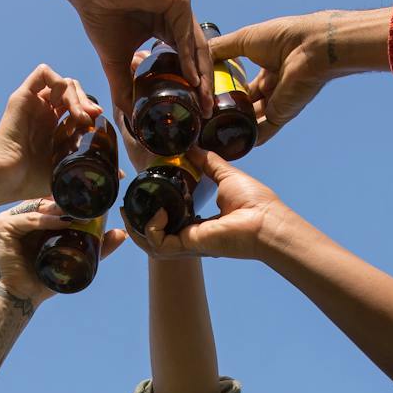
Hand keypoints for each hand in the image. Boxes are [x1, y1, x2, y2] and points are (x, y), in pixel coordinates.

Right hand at [0, 64, 101, 205]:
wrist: (10, 178)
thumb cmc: (33, 180)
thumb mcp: (68, 170)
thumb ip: (90, 166)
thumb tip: (119, 173)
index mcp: (54, 127)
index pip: (77, 106)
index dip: (90, 110)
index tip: (97, 122)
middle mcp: (44, 112)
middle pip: (72, 91)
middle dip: (86, 100)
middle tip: (93, 116)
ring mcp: (34, 103)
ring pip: (62, 82)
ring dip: (76, 94)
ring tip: (80, 115)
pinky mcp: (23, 96)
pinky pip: (43, 73)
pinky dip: (58, 83)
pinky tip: (63, 104)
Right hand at [0, 197, 127, 303]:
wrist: (24, 296)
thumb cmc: (46, 278)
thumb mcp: (76, 259)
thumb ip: (98, 247)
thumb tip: (122, 233)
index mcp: (36, 218)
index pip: (55, 202)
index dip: (73, 199)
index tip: (94, 200)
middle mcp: (22, 215)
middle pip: (47, 201)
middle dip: (68, 202)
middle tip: (90, 203)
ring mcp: (11, 219)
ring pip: (38, 207)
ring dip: (60, 208)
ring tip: (79, 213)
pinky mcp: (3, 228)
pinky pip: (27, 219)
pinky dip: (45, 220)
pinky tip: (63, 222)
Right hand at [66, 0, 211, 118]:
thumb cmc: (101, 19)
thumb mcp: (116, 62)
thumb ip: (126, 87)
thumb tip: (131, 117)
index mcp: (165, 27)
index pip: (186, 58)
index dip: (192, 85)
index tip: (197, 109)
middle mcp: (176, 16)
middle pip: (196, 54)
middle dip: (203, 84)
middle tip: (207, 110)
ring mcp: (180, 5)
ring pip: (196, 45)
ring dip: (202, 74)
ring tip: (203, 100)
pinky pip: (186, 33)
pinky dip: (190, 57)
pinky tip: (192, 79)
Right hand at [127, 152, 290, 261]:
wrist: (266, 220)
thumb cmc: (254, 201)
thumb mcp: (225, 174)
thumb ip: (207, 162)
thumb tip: (191, 147)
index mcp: (200, 222)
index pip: (170, 223)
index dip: (154, 213)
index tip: (144, 195)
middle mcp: (192, 235)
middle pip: (156, 237)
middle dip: (138, 225)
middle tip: (127, 208)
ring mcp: (189, 242)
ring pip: (152, 244)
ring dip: (138, 229)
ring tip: (130, 212)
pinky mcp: (189, 245)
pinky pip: (158, 243)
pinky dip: (152, 228)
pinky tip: (159, 213)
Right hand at [210, 8, 391, 142]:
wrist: (309, 48)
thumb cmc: (282, 37)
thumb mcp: (244, 39)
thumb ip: (221, 49)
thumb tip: (199, 56)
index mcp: (266, 67)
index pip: (242, 84)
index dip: (225, 91)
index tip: (205, 97)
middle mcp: (271, 87)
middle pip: (245, 105)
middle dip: (227, 112)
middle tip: (204, 118)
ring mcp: (276, 103)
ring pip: (251, 120)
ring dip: (234, 127)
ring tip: (211, 134)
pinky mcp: (280, 115)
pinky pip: (262, 132)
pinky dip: (249, 140)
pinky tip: (230, 145)